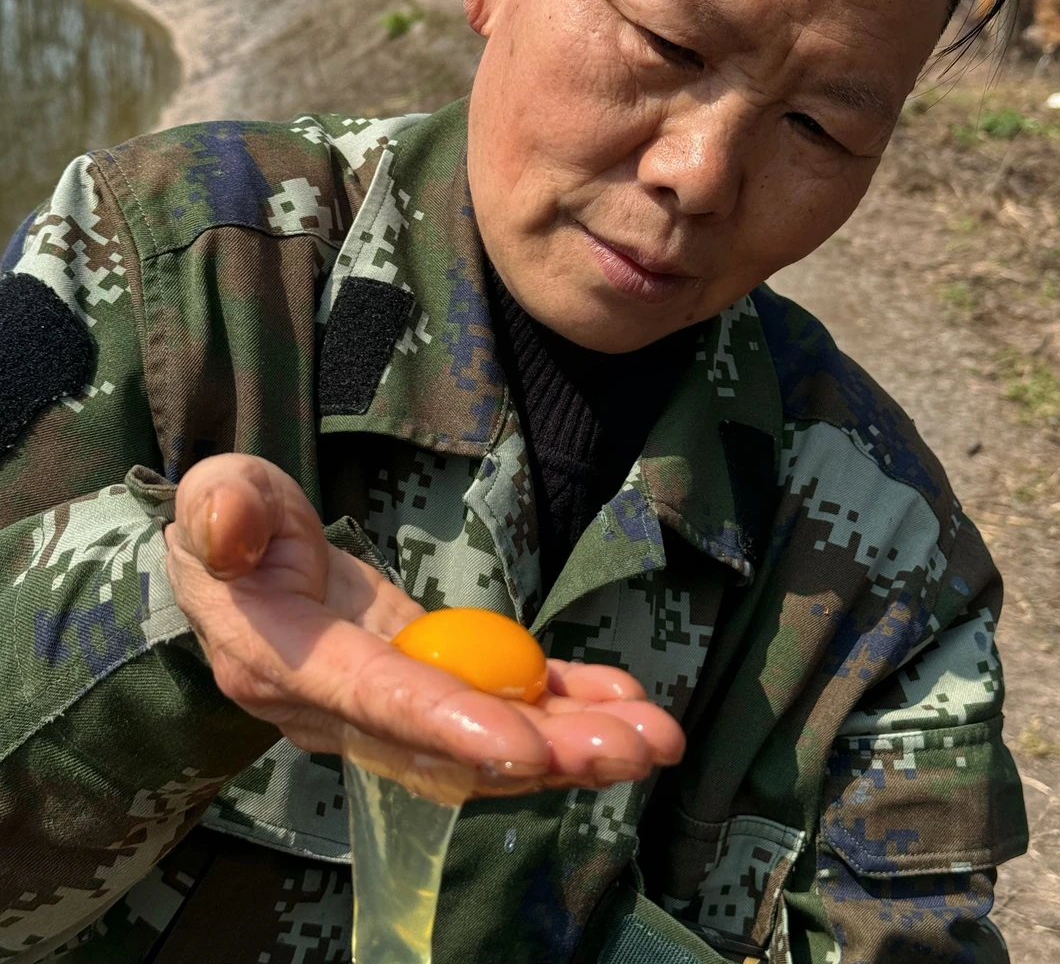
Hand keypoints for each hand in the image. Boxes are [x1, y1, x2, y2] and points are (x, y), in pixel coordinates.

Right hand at [164, 454, 684, 797]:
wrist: (244, 567)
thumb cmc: (232, 522)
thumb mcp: (217, 493)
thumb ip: (222, 507)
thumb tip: (230, 530)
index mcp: (287, 661)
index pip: (376, 699)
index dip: (451, 724)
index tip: (531, 748)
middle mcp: (342, 708)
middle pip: (452, 741)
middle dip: (548, 750)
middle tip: (640, 747)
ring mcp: (391, 704)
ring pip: (486, 735)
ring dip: (575, 737)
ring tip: (657, 734)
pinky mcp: (426, 680)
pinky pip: (497, 701)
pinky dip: (561, 701)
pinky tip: (621, 698)